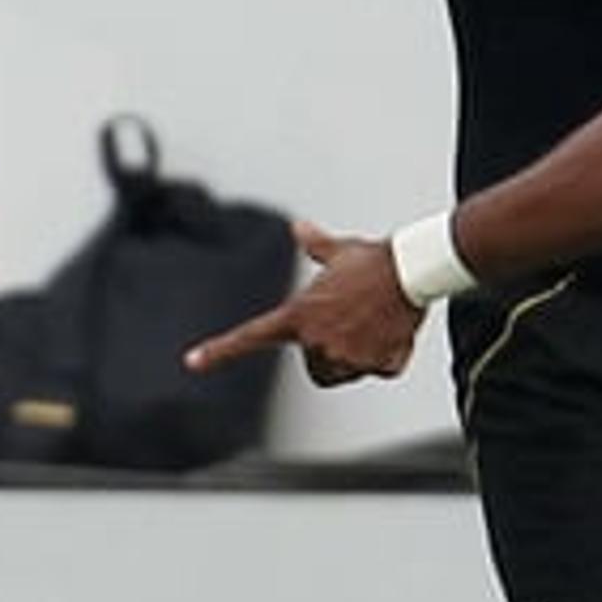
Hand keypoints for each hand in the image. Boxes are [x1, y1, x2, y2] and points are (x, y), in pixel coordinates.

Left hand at [185, 221, 425, 386]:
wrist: (410, 269)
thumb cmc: (373, 260)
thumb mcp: (338, 251)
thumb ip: (316, 246)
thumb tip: (301, 229)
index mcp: (299, 314)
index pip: (250, 337)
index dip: (218, 351)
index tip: (192, 362)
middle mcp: (317, 341)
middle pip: (317, 369)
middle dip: (331, 354)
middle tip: (352, 325)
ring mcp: (346, 356)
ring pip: (348, 372)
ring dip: (361, 356)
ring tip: (374, 324)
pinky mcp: (375, 364)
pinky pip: (380, 370)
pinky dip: (390, 356)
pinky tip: (394, 331)